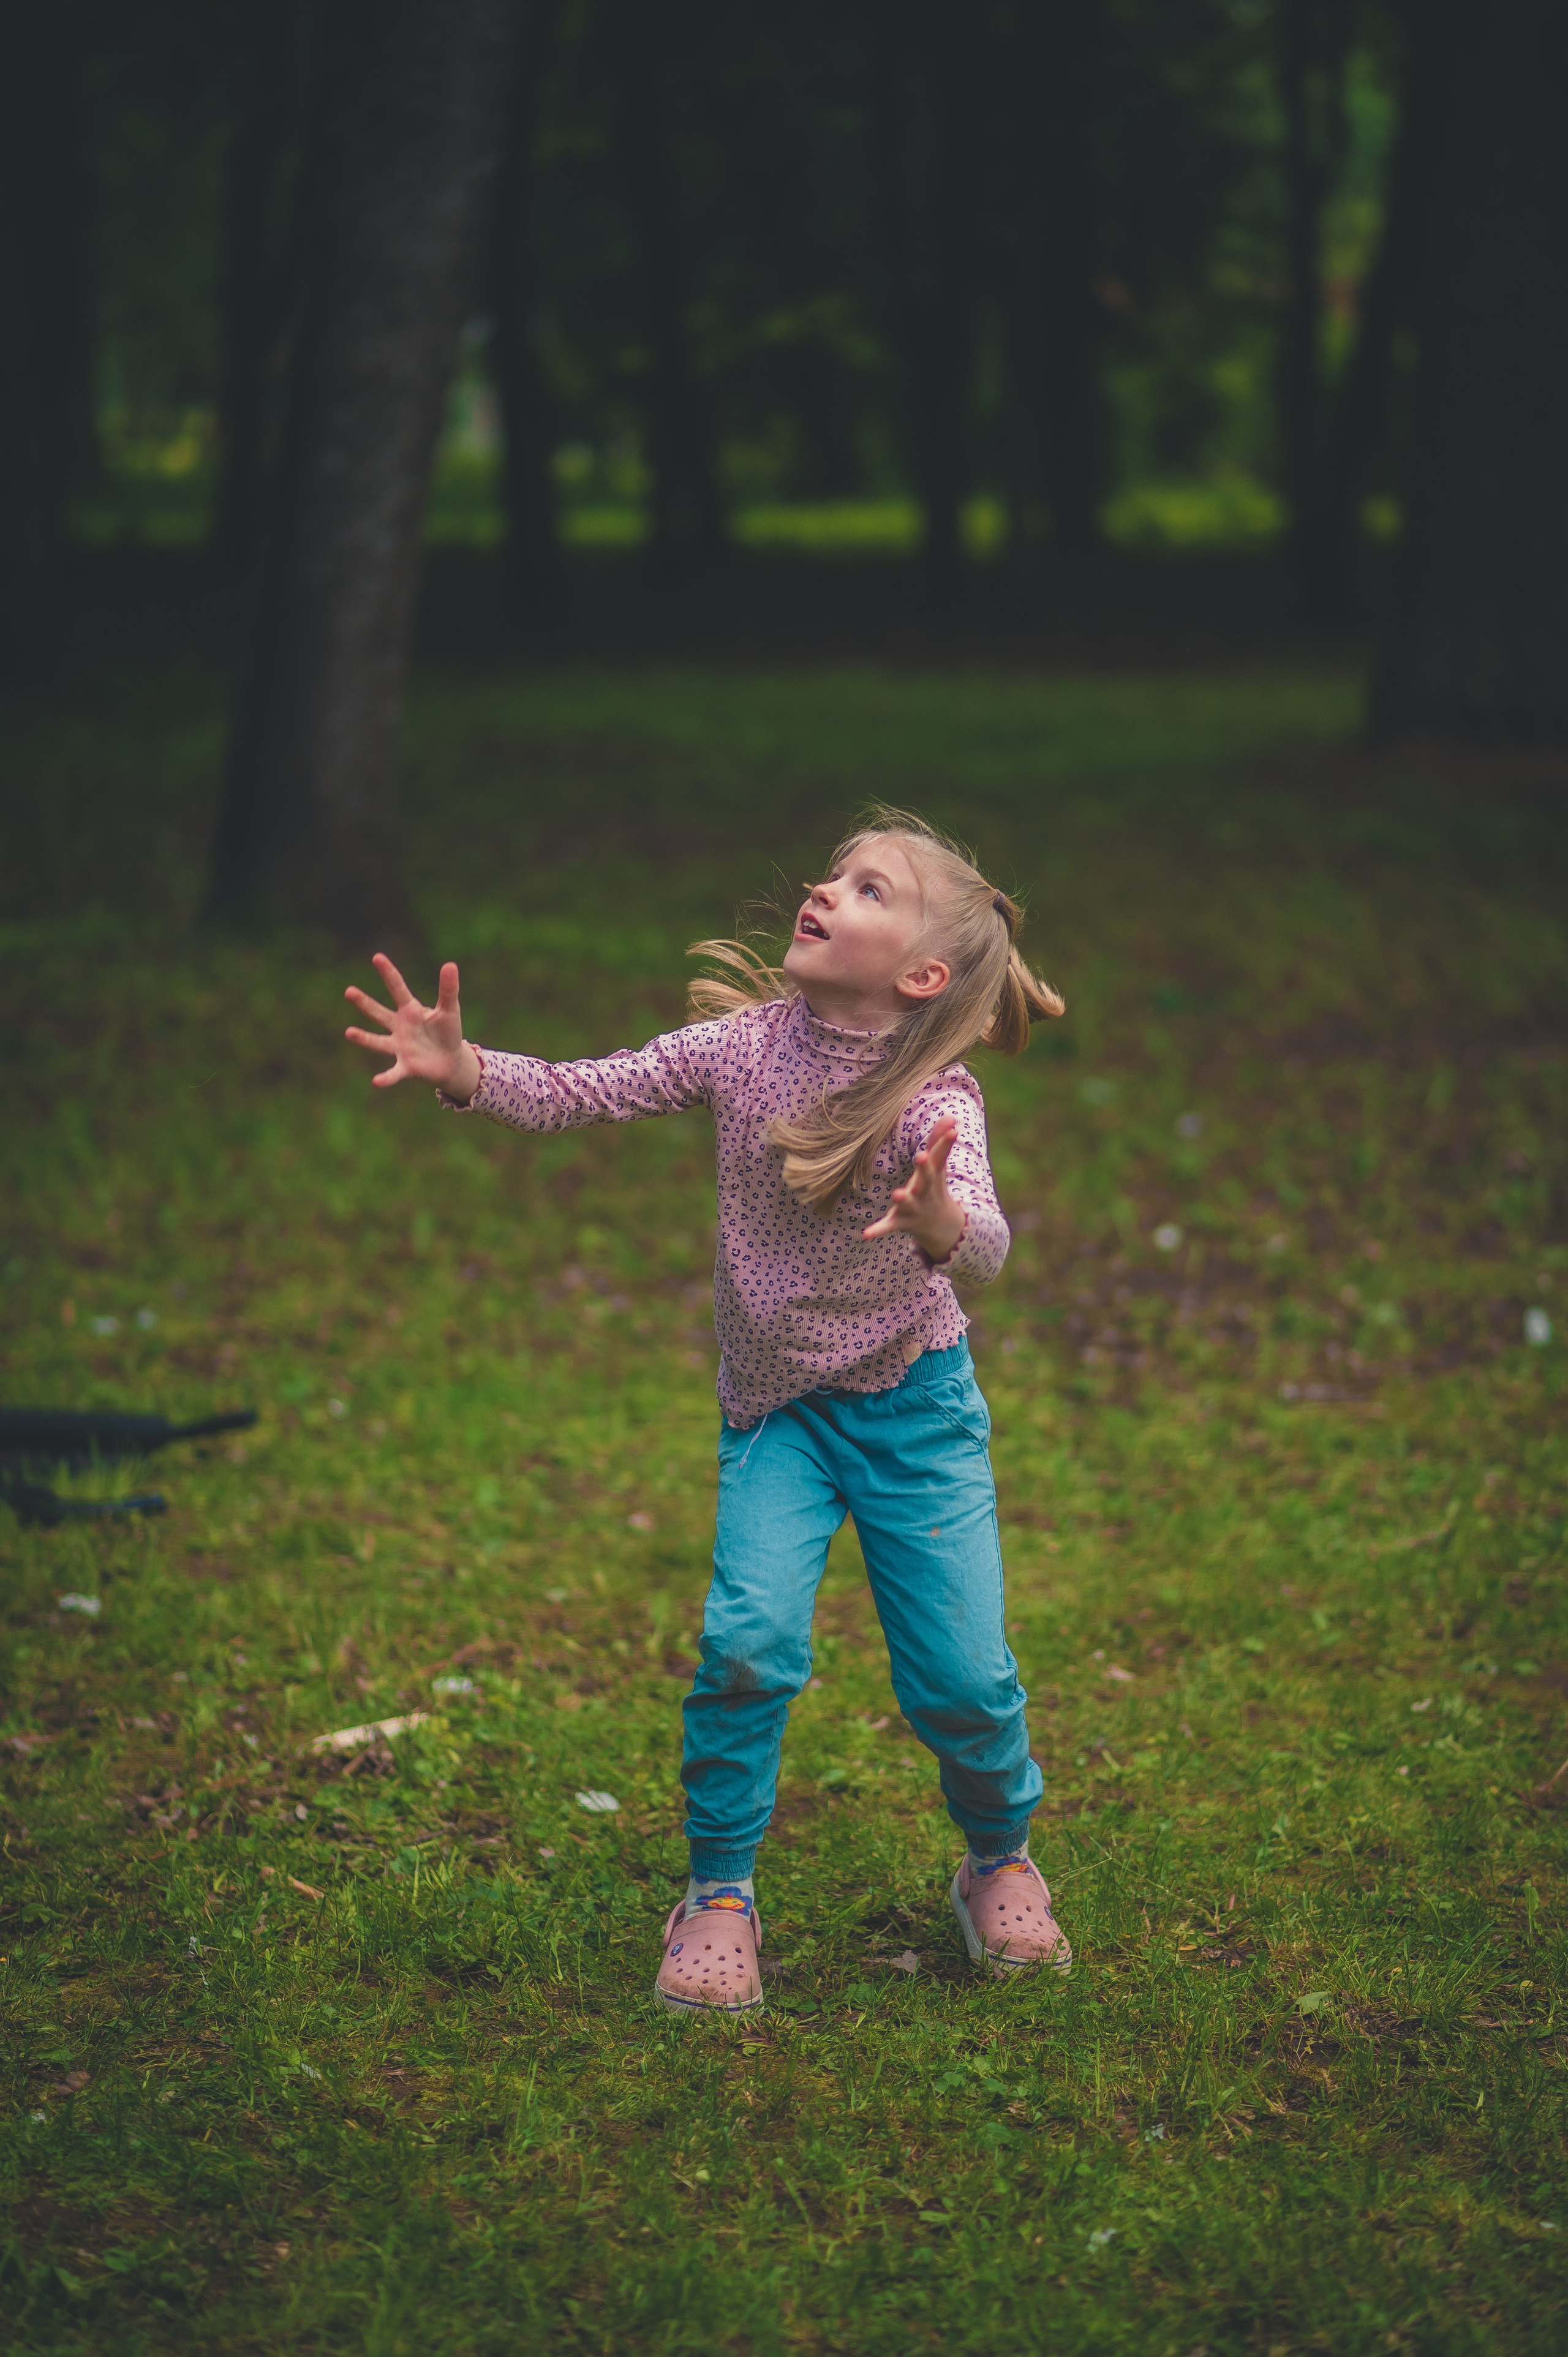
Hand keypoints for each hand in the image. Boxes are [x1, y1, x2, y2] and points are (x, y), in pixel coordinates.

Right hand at [343, 954, 480, 1099]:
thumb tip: (450, 964)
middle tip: (349, 991)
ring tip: (349, 1032)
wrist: (450, 1061)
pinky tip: (376, 1082)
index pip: (398, 988)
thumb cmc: (448, 1032)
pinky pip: (393, 1073)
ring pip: (377, 1041)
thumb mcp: (450, 1010)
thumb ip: (449, 990)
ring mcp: (399, 1046)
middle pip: (379, 1013)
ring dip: (364, 1038)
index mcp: (410, 1010)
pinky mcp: (405, 1066)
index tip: (377, 957)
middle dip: (364, 1003)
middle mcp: (399, 1027)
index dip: (388, 973)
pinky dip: (386, 1078)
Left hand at [861, 1116, 965, 1260]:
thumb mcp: (938, 1166)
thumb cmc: (934, 1188)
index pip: (940, 1157)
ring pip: (908, 1203)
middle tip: (922, 1156)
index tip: (952, 1131)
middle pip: (926, 1179)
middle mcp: (925, 1192)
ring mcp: (913, 1209)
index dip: (944, 1143)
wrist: (941, 1226)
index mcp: (933, 1176)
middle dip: (925, 1169)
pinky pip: (889, 1226)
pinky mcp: (900, 1222)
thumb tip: (951, 1116)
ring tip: (897, 1194)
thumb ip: (940, 1141)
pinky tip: (865, 1234)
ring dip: (903, 1199)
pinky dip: (878, 1230)